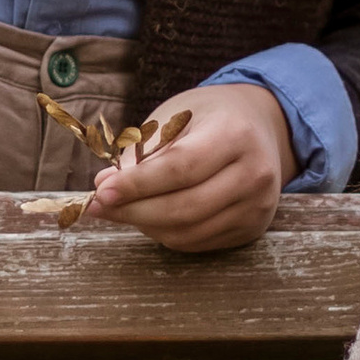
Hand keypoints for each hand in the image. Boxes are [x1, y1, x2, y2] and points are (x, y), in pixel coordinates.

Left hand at [80, 81, 293, 252]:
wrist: (260, 129)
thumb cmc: (209, 118)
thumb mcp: (175, 117)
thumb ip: (141, 152)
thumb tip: (103, 187)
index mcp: (236, 134)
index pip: (181, 168)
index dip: (138, 185)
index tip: (102, 191)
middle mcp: (255, 173)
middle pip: (185, 207)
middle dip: (134, 211)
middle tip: (99, 206)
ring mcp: (257, 206)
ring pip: (188, 232)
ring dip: (146, 225)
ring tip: (122, 209)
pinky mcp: (252, 229)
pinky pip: (197, 242)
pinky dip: (165, 233)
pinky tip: (150, 217)